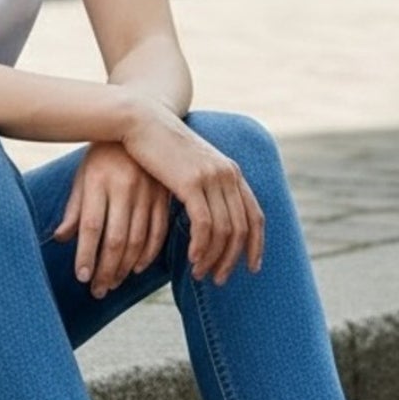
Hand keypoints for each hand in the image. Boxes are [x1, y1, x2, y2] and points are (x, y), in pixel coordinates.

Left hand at [53, 142, 170, 298]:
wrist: (138, 125)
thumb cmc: (101, 156)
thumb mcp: (83, 176)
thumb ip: (75, 208)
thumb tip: (61, 239)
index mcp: (98, 180)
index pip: (91, 226)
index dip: (87, 255)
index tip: (82, 277)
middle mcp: (124, 186)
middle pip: (116, 238)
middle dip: (106, 269)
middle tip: (98, 291)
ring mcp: (148, 191)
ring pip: (138, 239)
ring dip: (125, 267)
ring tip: (113, 284)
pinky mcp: (164, 195)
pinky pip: (159, 231)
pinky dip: (149, 254)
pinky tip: (136, 268)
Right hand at [119, 102, 264, 285]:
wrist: (142, 120)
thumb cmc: (160, 147)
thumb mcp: (190, 167)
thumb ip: (204, 188)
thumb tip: (208, 215)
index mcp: (232, 172)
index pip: (255, 216)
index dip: (256, 245)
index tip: (251, 268)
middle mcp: (228, 175)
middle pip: (241, 229)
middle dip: (232, 259)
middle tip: (218, 279)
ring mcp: (211, 177)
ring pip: (223, 230)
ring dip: (213, 257)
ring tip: (200, 273)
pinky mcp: (191, 182)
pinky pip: (204, 224)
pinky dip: (200, 246)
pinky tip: (191, 258)